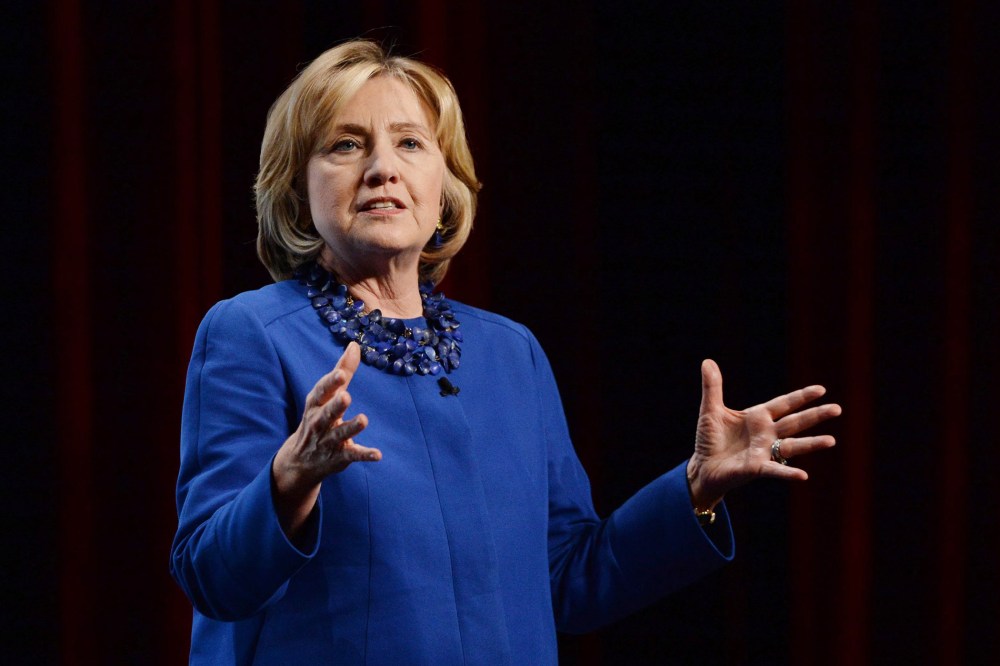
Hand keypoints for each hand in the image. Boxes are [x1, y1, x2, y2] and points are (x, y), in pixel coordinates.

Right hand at [271, 342, 380, 536]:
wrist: (300, 461)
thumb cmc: (317, 418)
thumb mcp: (325, 395)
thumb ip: (342, 370)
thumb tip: (354, 345)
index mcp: (315, 404)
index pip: (321, 392)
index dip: (331, 383)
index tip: (341, 374)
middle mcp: (319, 422)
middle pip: (326, 413)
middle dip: (335, 405)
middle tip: (346, 396)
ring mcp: (329, 440)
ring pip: (340, 434)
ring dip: (351, 427)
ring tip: (363, 420)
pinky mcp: (340, 456)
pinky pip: (353, 455)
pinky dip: (364, 455)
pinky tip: (378, 454)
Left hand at [686, 359, 840, 510]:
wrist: (702, 467)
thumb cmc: (709, 439)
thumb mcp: (710, 410)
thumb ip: (712, 387)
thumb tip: (707, 362)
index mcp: (758, 417)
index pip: (784, 404)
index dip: (801, 397)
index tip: (821, 390)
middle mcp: (766, 434)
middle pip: (795, 422)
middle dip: (815, 415)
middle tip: (837, 409)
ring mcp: (764, 452)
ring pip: (792, 446)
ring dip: (811, 443)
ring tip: (831, 440)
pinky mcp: (756, 468)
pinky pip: (774, 470)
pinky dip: (788, 472)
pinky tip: (803, 475)